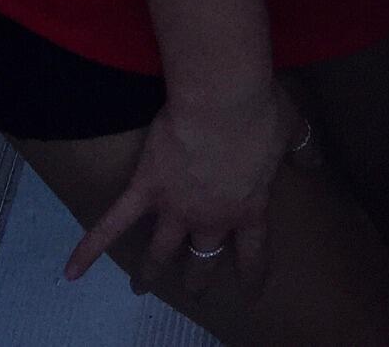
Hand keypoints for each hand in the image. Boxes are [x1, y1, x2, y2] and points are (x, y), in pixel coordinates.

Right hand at [65, 82, 308, 296]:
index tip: (251, 294)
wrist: (223, 94)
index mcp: (248, 207)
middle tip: (194, 290)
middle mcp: (210, 217)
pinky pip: (113, 223)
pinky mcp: (145, 188)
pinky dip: (90, 248)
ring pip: (160, 251)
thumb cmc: (262, 108)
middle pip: (202, 259)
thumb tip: (318, 161)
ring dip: (151, 271)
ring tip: (142, 287)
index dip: (252, 275)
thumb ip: (304, 148)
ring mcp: (175, 207)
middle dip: (198, 277)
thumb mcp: (293, 127)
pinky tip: (71, 272)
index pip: (253, 253)